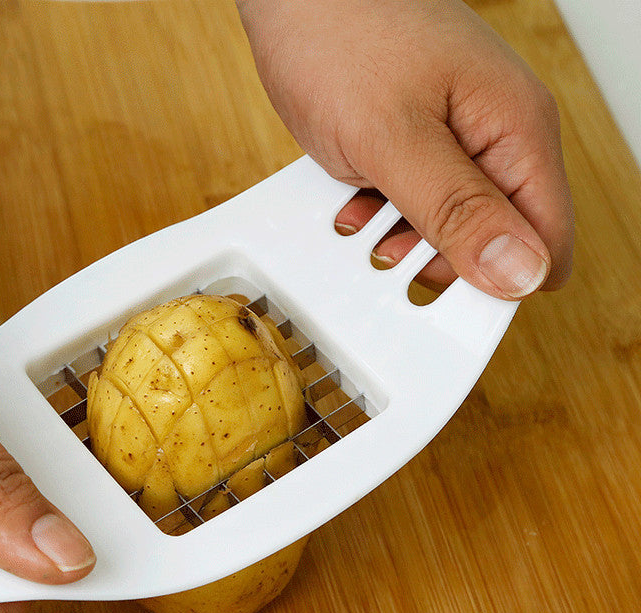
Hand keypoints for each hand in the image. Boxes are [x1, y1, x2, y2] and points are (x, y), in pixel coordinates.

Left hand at [236, 0, 573, 297]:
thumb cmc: (342, 34)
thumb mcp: (396, 139)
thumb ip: (458, 209)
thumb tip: (522, 274)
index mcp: (515, 131)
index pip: (545, 242)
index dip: (502, 284)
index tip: (448, 302)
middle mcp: (495, 137)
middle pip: (497, 239)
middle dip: (447, 262)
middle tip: (393, 262)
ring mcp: (456, 137)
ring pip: (452, 224)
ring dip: (411, 241)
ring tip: (367, 232)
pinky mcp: (418, 140)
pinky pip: (416, 200)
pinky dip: (386, 215)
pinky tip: (357, 210)